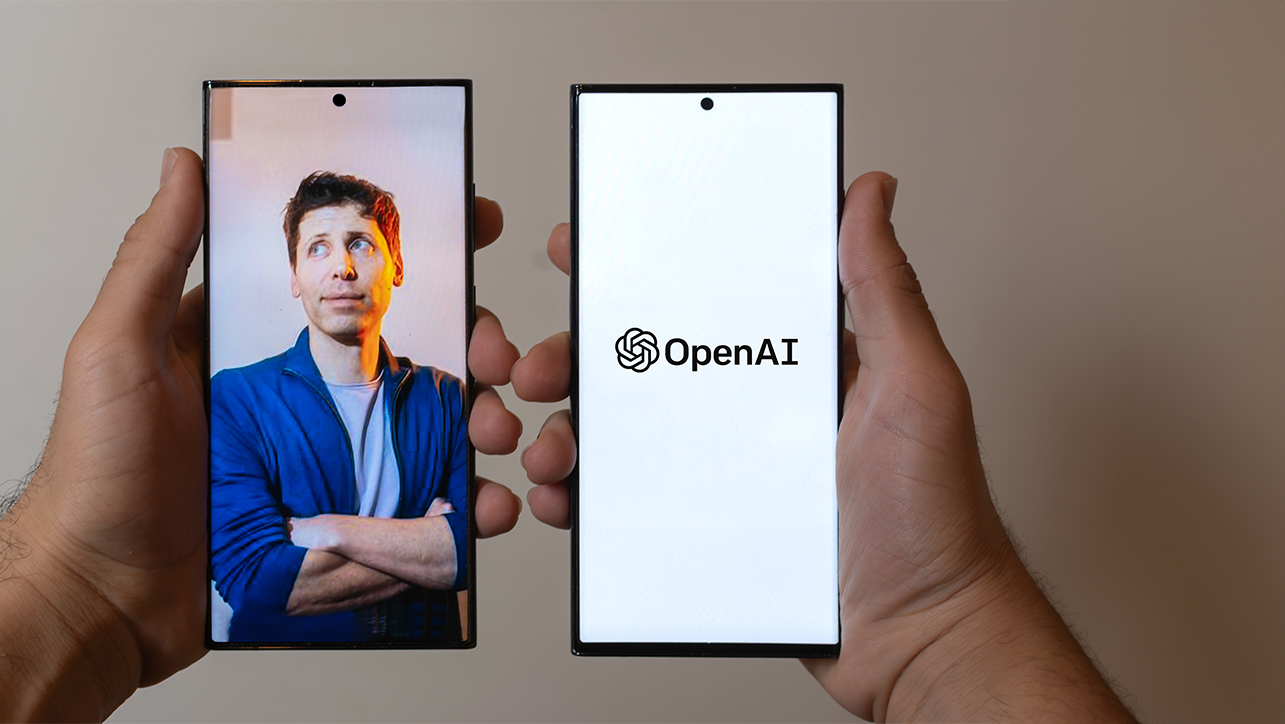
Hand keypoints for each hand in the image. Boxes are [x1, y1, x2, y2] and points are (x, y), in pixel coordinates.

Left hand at [26, 149, 523, 672]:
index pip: (334, 289)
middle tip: (499, 359)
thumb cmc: (93, 478)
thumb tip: (181, 164)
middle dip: (464, 351)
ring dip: (471, 427)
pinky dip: (450, 509)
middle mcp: (279, 404)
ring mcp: (305, 469)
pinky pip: (399, 513)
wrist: (98, 603)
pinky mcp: (320, 530)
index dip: (401, 261)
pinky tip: (477, 510)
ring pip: (410, 436)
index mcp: (234, 351)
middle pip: (393, 362)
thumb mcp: (117, 349)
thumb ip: (153, 256)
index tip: (471, 230)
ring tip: (496, 435)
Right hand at [512, 173, 1134, 721]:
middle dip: (574, 358)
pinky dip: (583, 499)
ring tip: (549, 453)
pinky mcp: (706, 528)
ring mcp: (724, 471)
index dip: (640, 269)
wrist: (921, 639)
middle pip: (644, 364)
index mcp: (795, 361)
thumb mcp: (915, 387)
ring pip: (624, 436)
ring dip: (567, 433)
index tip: (585, 251)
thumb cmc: (935, 517)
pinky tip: (563, 499)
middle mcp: (752, 409)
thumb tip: (872, 192)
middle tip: (536, 369)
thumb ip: (884, 290)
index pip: (707, 294)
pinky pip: (628, 506)